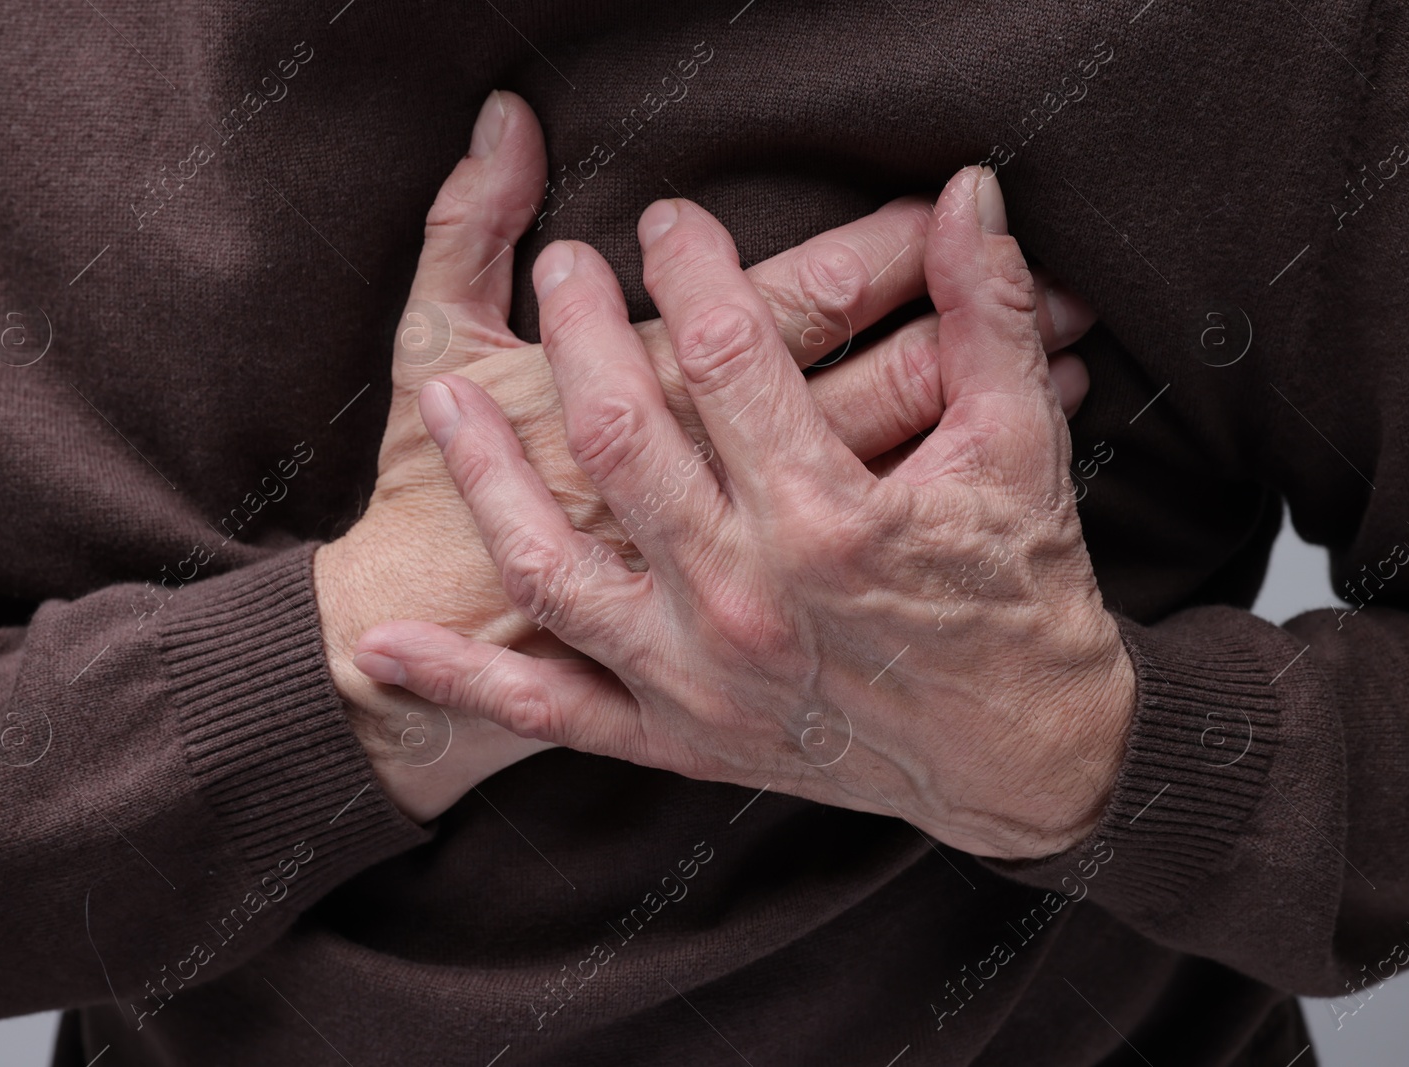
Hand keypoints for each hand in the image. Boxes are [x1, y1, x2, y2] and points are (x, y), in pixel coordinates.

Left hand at [351, 166, 1133, 858]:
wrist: (1022, 761)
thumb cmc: (1022, 597)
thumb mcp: (1020, 448)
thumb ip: (989, 315)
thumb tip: (968, 193)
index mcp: (830, 519)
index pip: (732, 356)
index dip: (693, 268)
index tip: (667, 220)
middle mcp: (745, 599)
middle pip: (621, 437)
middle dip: (579, 334)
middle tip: (562, 269)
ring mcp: (695, 677)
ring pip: (553, 566)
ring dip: (485, 479)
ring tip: (441, 400)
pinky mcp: (676, 735)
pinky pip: (550, 710)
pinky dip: (465, 681)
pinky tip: (386, 647)